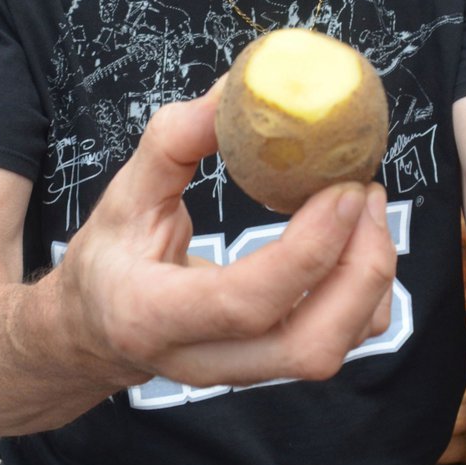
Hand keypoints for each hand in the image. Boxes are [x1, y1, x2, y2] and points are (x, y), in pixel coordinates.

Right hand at [60, 91, 396, 389]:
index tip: (342, 188)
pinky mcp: (272, 366)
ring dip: (369, 278)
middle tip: (364, 192)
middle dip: (357, 269)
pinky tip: (357, 240)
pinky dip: (368, 294)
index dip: (308, 250)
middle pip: (307, 346)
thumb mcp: (124, 194)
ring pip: (331, 351)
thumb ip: (174, 141)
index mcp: (152, 315)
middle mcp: (202, 360)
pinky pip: (341, 346)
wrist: (96, 329)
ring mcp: (243, 374)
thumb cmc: (112, 257)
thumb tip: (236, 90)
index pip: (245, 303)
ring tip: (366, 205)